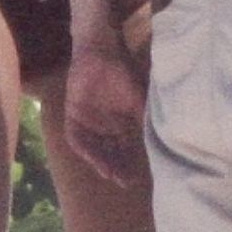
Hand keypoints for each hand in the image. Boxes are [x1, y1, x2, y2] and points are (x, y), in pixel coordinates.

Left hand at [64, 40, 147, 186]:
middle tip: (124, 181)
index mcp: (120, 124)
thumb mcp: (138, 97)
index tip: (137, 177)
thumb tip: (159, 141)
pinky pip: (76, 138)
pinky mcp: (72, 116)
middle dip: (116, 168)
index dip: (130, 164)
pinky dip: (84, 149)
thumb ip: (144, 118)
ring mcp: (87, 123)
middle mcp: (103, 127)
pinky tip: (92, 159)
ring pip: (94, 150)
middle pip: (109, 154)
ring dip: (101, 162)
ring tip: (110, 174)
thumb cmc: (122, 70)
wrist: (99, 51)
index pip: (125, 150)